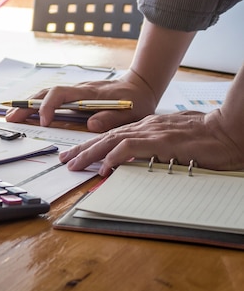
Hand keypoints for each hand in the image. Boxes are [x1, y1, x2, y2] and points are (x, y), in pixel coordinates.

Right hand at [5, 69, 157, 131]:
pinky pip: (51, 99)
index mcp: (88, 93)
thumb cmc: (136, 101)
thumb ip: (111, 118)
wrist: (140, 87)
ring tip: (12, 116)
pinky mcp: (74, 97)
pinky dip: (36, 105)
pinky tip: (27, 112)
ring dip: (28, 104)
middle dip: (27, 105)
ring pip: (45, 94)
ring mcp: (74, 92)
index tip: (43, 122)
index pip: (60, 94)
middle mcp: (78, 90)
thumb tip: (91, 125)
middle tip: (10, 118)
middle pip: (45, 93)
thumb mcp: (130, 112)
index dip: (48, 106)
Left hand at [60, 109, 243, 175]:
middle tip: (65, 160)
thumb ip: (154, 147)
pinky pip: (131, 147)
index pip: (112, 135)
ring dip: (90, 154)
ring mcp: (151, 132)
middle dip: (82, 149)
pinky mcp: (161, 140)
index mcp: (146, 126)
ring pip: (111, 140)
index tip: (77, 155)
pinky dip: (115, 157)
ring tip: (74, 165)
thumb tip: (140, 160)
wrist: (228, 130)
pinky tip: (104, 166)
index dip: (92, 145)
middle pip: (105, 136)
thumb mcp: (174, 141)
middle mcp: (144, 126)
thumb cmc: (205, 136)